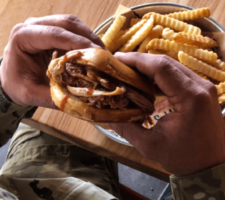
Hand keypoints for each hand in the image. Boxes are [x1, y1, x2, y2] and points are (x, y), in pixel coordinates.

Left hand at [0, 15, 103, 107]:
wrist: (11, 77)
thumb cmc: (17, 83)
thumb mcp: (31, 94)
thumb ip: (54, 97)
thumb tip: (80, 101)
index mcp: (23, 37)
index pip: (56, 34)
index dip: (79, 43)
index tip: (97, 54)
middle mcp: (33, 25)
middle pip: (67, 24)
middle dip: (89, 38)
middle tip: (104, 55)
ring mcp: (43, 25)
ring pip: (72, 24)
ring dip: (89, 37)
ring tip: (102, 54)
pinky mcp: (52, 30)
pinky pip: (73, 30)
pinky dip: (85, 39)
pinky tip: (93, 52)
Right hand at [110, 52, 224, 175]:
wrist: (212, 166)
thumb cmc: (184, 158)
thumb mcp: (150, 145)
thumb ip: (126, 128)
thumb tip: (106, 114)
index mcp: (191, 97)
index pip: (161, 67)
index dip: (136, 60)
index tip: (117, 59)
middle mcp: (200, 86)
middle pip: (166, 62)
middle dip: (140, 61)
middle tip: (119, 64)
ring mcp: (203, 87)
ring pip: (172, 66)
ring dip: (149, 66)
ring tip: (129, 70)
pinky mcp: (201, 91)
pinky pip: (177, 75)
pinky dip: (159, 75)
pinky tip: (145, 80)